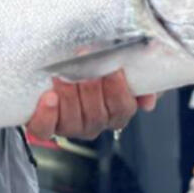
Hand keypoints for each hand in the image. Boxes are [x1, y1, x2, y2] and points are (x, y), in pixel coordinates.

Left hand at [25, 68, 158, 140]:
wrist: (56, 64)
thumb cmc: (89, 63)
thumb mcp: (117, 65)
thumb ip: (139, 81)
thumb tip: (148, 101)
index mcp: (114, 111)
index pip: (122, 108)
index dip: (118, 90)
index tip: (113, 69)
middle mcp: (93, 123)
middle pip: (97, 114)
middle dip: (91, 88)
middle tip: (85, 65)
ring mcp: (69, 126)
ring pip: (73, 121)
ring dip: (69, 96)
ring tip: (64, 76)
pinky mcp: (44, 125)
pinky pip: (45, 128)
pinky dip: (47, 115)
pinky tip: (49, 97)